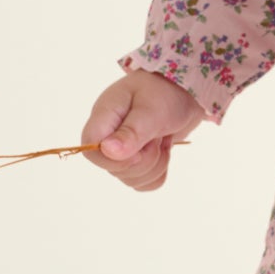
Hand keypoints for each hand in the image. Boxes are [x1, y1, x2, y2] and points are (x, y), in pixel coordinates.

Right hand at [81, 68, 204, 191]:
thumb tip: (108, 150)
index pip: (90, 151)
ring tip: (161, 138)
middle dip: (145, 159)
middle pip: (114, 170)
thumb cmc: (165, 91)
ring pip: (131, 179)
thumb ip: (131, 132)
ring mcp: (122, 151)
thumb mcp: (151, 110)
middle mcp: (108, 137)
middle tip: (158, 135)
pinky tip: (163, 150)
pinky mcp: (137, 161)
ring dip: (155, 164)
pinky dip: (159, 172)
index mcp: (103, 119)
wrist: (184, 90)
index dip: (114, 160)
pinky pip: (144, 183)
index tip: (139, 151)